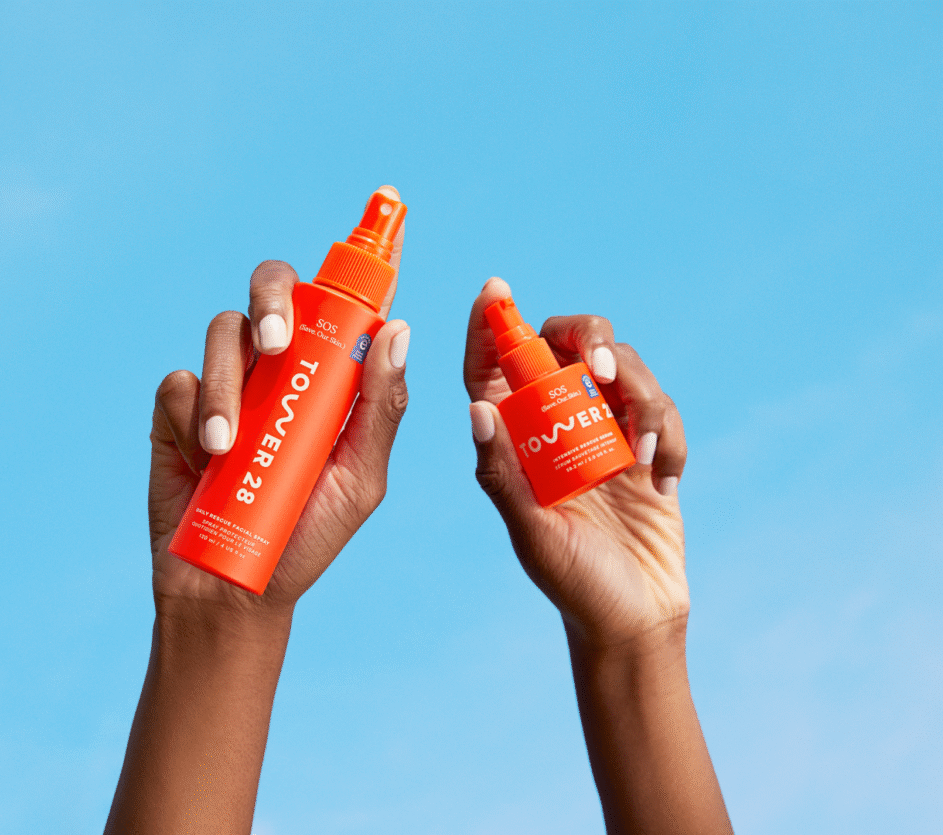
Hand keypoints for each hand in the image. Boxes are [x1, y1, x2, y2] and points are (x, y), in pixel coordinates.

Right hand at [148, 201, 407, 621]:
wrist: (238, 589)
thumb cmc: (309, 534)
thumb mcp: (360, 478)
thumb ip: (380, 408)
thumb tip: (398, 332)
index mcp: (327, 377)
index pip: (339, 306)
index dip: (360, 262)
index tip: (386, 207)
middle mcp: (278, 367)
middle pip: (271, 289)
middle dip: (273, 299)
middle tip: (278, 343)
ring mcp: (227, 384)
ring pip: (222, 332)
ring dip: (228, 383)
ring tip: (230, 444)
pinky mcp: (176, 408)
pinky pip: (178, 378)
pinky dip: (192, 409)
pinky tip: (206, 456)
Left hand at [464, 277, 687, 649]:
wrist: (634, 619)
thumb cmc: (573, 582)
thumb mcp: (532, 532)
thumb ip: (503, 473)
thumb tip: (476, 408)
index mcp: (517, 440)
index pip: (495, 369)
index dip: (491, 326)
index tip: (494, 290)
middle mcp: (560, 425)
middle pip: (567, 346)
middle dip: (586, 336)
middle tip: (599, 364)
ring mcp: (609, 431)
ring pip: (625, 369)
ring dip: (641, 395)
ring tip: (645, 449)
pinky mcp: (651, 446)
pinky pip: (664, 411)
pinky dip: (670, 433)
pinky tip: (664, 478)